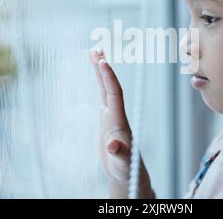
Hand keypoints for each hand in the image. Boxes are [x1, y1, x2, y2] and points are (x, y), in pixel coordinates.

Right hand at [89, 48, 153, 197]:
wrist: (127, 174)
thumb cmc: (126, 170)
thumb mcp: (122, 164)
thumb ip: (119, 154)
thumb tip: (112, 145)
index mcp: (118, 121)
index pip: (114, 93)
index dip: (108, 77)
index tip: (103, 61)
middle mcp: (116, 114)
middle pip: (110, 85)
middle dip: (103, 67)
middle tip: (96, 49)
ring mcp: (111, 115)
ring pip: (106, 88)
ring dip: (100, 71)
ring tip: (94, 54)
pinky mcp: (107, 119)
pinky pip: (103, 96)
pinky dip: (99, 83)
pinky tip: (97, 75)